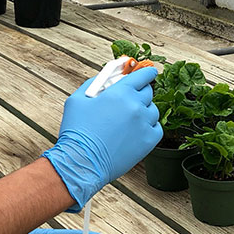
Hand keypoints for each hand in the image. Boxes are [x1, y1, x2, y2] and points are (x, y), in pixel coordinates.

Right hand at [43, 67, 160, 210]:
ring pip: (153, 111)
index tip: (148, 72)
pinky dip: (148, 127)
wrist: (82, 162)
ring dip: (144, 111)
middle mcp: (136, 106)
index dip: (146, 72)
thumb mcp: (77, 99)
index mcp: (120, 92)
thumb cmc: (78, 131)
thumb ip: (93, 84)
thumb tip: (105, 79)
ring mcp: (144, 125)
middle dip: (140, 92)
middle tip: (130, 98)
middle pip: (148, 92)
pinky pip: (156, 128)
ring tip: (128, 119)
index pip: (143, 75)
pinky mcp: (148, 142)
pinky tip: (134, 131)